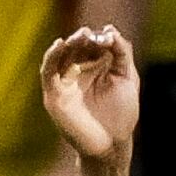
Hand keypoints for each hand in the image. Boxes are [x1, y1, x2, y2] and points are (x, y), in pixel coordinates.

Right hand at [40, 26, 140, 163]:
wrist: (112, 145)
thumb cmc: (121, 115)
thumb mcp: (128, 79)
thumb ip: (122, 54)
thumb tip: (111, 30)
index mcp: (95, 67)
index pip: (93, 44)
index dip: (99, 37)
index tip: (109, 35)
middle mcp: (77, 71)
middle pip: (76, 47)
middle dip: (85, 38)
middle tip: (93, 34)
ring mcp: (64, 81)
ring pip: (62, 55)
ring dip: (70, 43)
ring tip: (82, 35)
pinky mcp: (54, 93)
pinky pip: (48, 70)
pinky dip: (52, 55)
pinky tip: (61, 44)